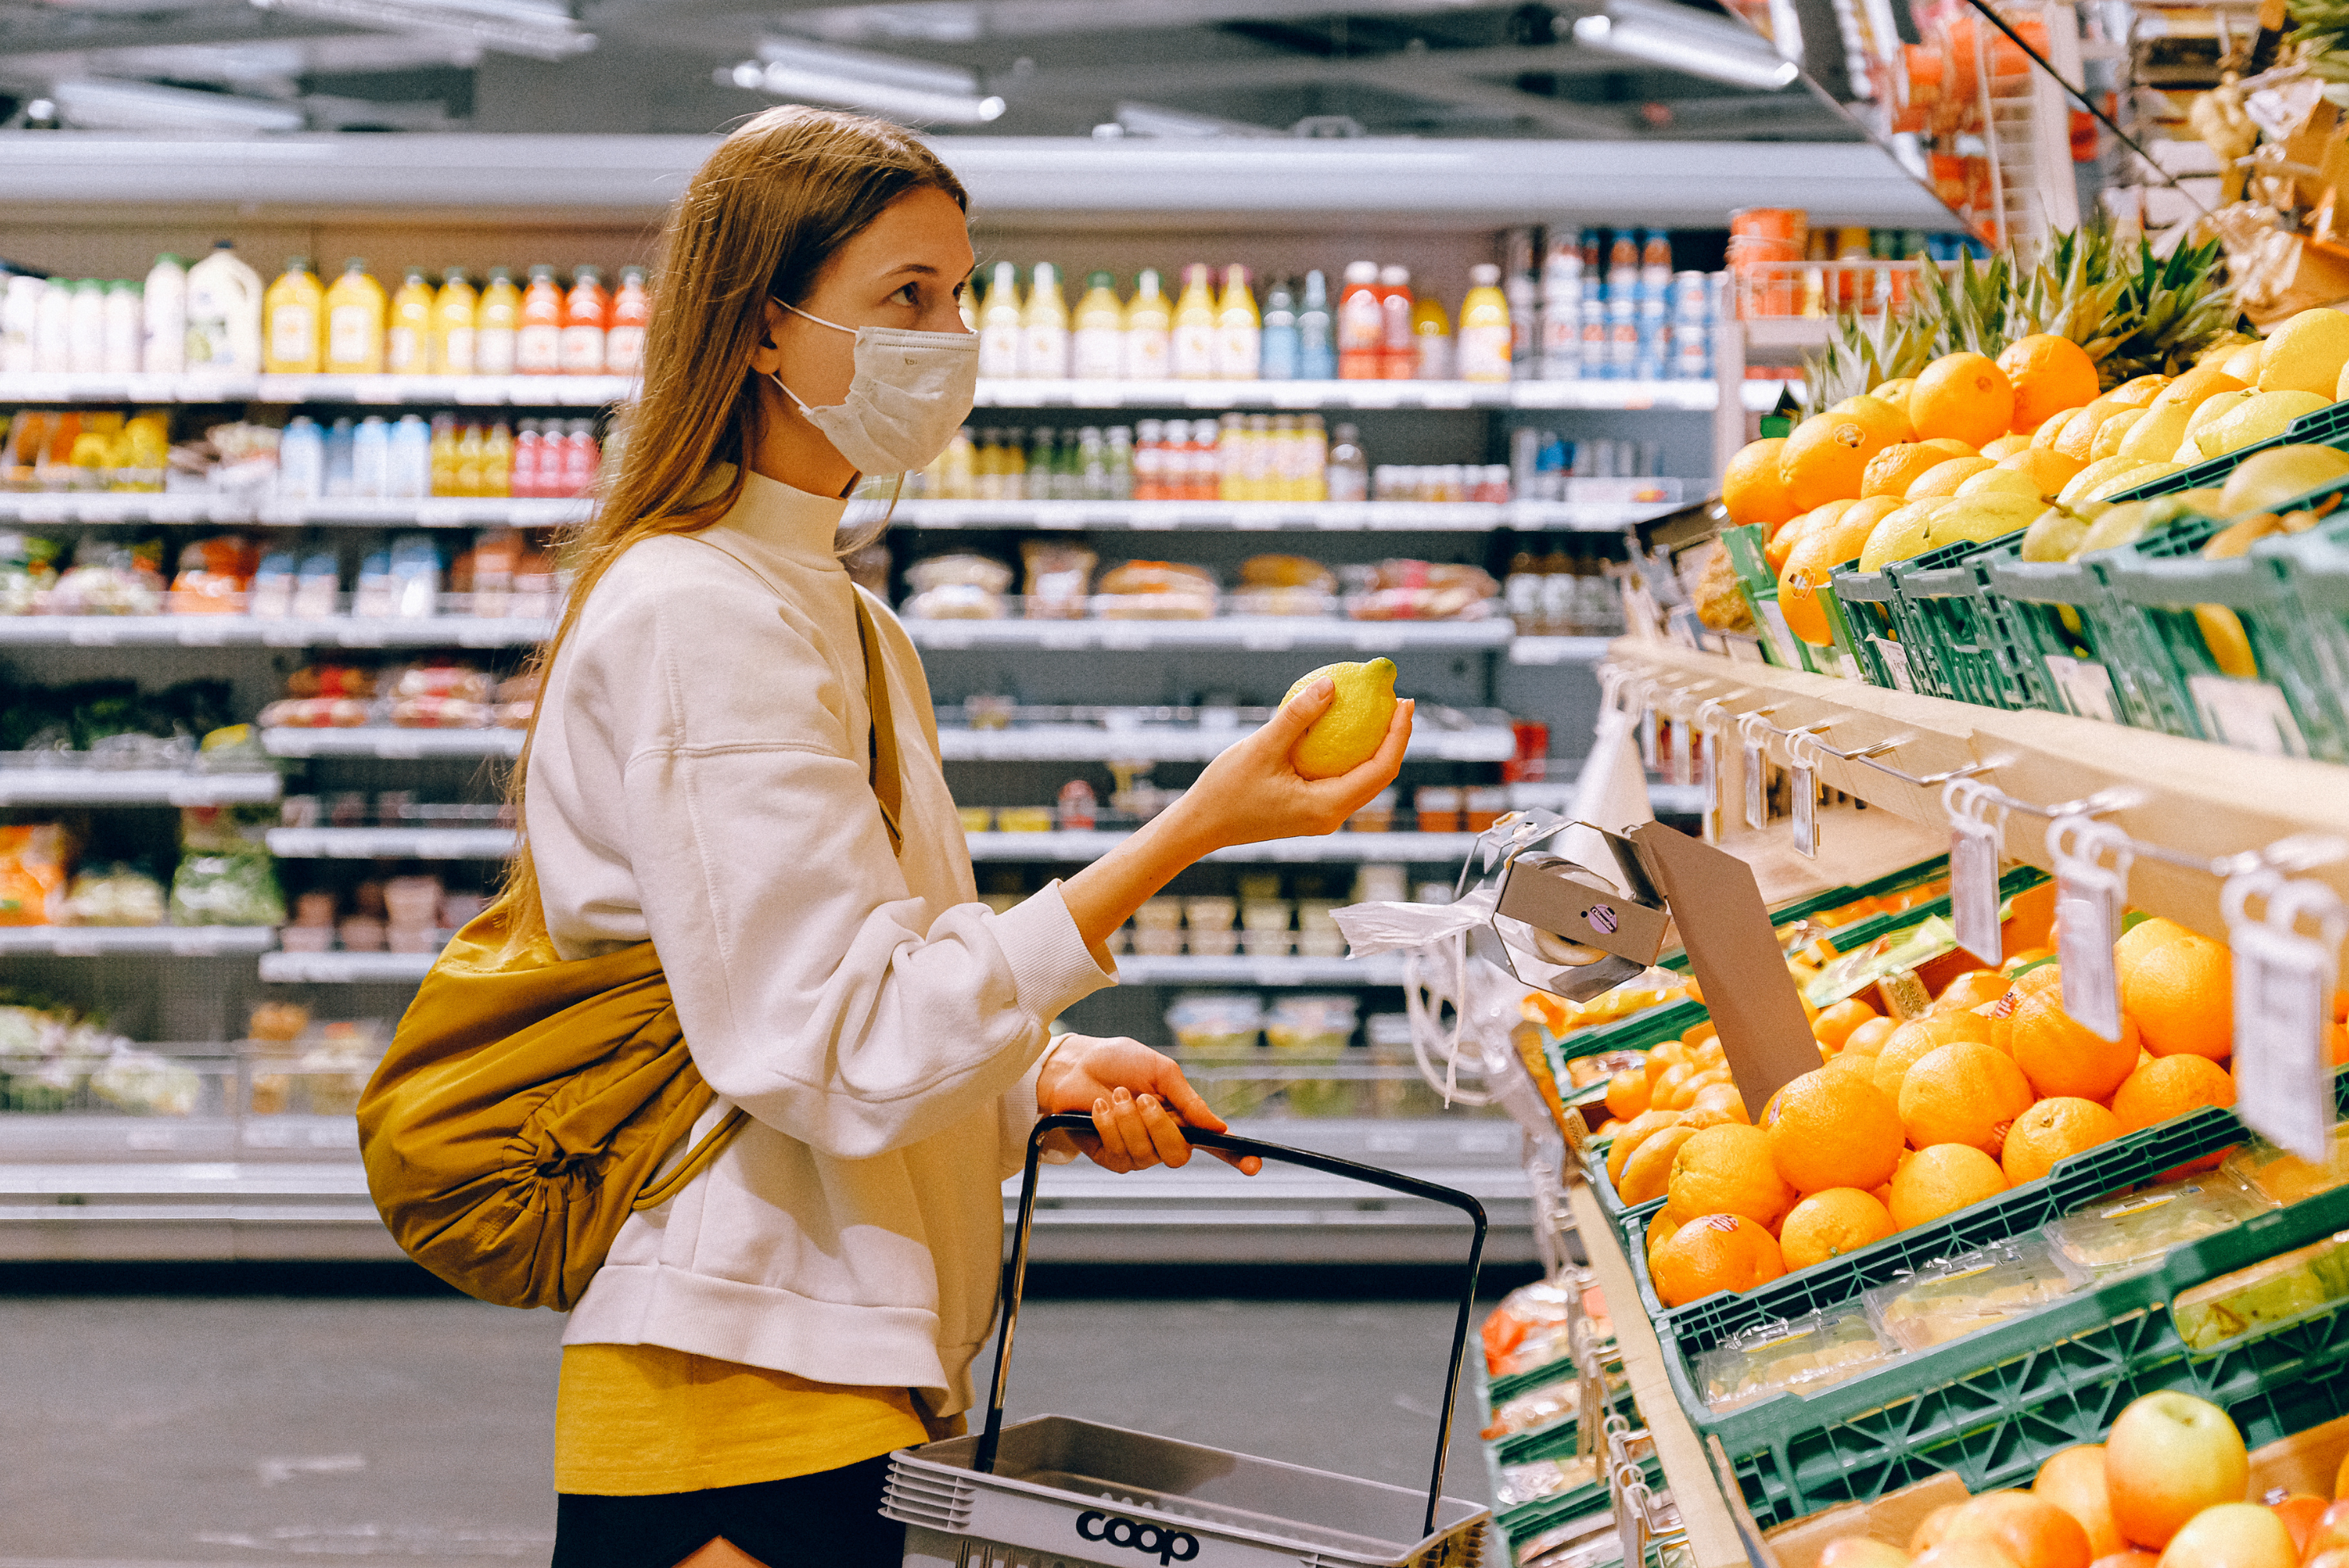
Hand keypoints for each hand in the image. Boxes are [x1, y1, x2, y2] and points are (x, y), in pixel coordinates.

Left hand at [1036, 1034, 1260, 1174]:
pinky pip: (1120, 1154)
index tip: (1255, 1165)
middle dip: (1159, 1127)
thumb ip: (1189, 1100)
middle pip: (1179, 1155)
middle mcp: (1163, 1139)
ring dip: (1128, 1121)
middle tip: (1143, 1098)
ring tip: (1116, 1095)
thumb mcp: (1161, 1072)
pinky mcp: (1111, 1157)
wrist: (1076, 1065)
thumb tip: (1219, 1126)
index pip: (1215, 1144)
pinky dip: (1110, 1126)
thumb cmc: (1119, 1063)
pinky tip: (1100, 1107)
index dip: (1237, 1157)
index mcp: (1182, 1118)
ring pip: (1146, 1154)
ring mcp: (1138, 1152)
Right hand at [1169, 680, 1412, 853]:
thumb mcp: (1262, 747)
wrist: (1201, 825)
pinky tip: (1343, 728)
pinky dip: (1350, 754)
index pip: (1381, 769)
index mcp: (1327, 806)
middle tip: (1398, 699)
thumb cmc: (1227, 789)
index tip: (1403, 700)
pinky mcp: (1310, 811)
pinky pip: (1342, 780)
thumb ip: (1298, 716)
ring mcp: (1322, 816)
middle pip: (1379, 776)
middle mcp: (1331, 816)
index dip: (1398, 734)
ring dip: (1376, 746)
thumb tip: (1332, 683)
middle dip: (1394, 738)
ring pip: (1363, 781)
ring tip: (1379, 711)